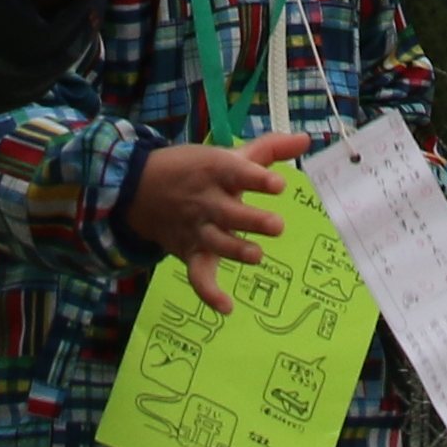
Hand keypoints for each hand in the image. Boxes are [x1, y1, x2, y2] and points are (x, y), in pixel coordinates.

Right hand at [126, 131, 311, 312]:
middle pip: (229, 213)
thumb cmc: (196, 169)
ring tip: (257, 255)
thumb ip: (269, 149)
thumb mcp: (228, 155)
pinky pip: (197, 275)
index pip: (236, 173)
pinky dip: (209, 293)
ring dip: (236, 251)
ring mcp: (197, 229)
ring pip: (216, 243)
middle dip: (252, 221)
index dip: (256, 179)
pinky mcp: (189, 253)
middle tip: (277, 225)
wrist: (140, 187)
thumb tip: (305, 139)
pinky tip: (227, 307)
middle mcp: (206, 201)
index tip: (278, 185)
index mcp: (216, 171)